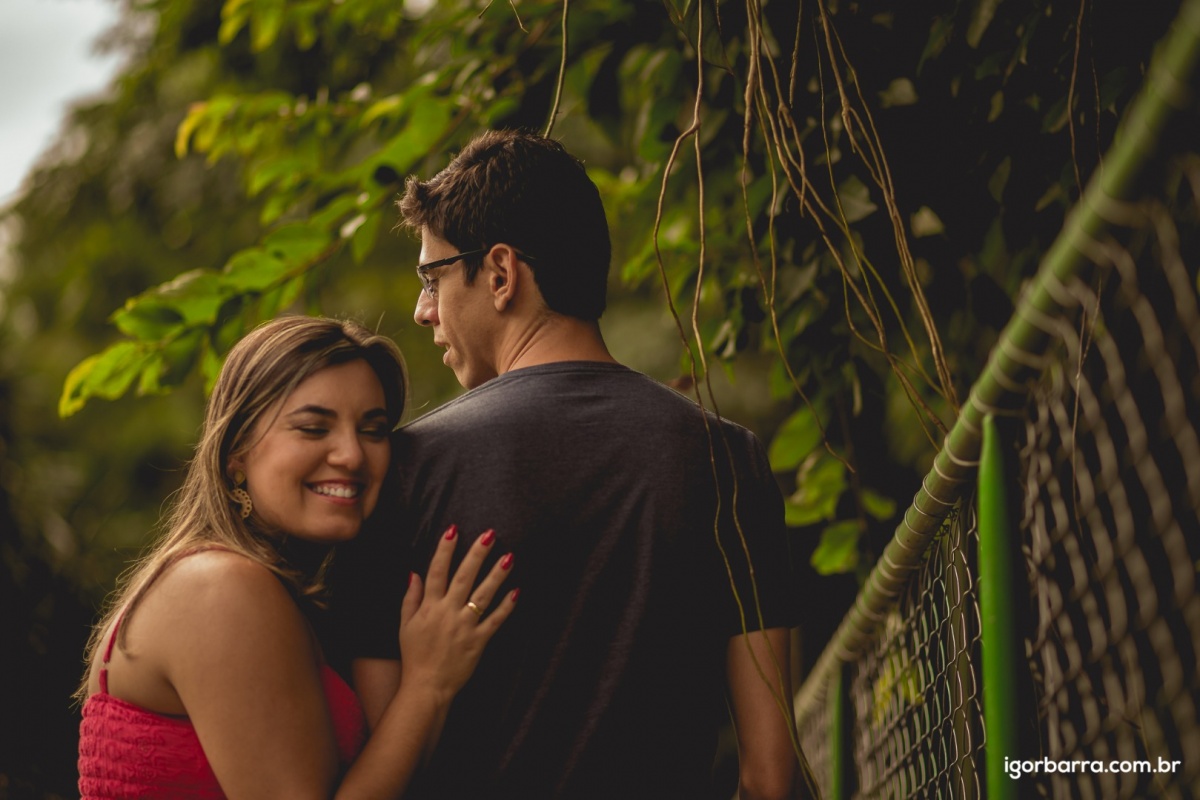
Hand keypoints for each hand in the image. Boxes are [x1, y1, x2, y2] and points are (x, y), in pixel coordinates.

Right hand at [398, 526, 516, 704]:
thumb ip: (411, 598)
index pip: (437, 572)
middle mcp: (448, 613)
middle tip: (490, 535)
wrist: (427, 686)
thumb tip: (414, 573)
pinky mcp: (479, 641)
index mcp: (429, 607)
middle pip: (464, 578)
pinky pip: (495, 621)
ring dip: (497, 575)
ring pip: (483, 596)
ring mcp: (465, 626)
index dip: (445, 550)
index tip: (453, 530)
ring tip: (509, 557)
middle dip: (477, 554)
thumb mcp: (405, 624)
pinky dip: (506, 607)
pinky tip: (516, 591)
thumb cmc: (414, 655)